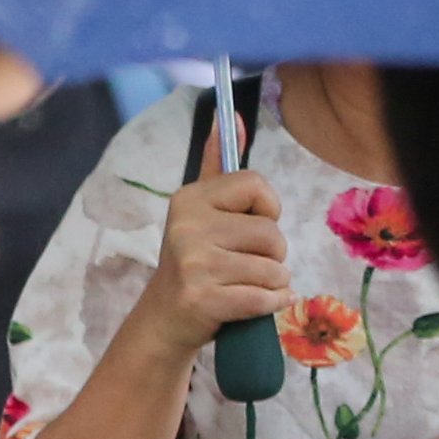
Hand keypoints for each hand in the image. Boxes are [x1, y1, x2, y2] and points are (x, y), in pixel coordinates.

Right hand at [136, 165, 291, 352]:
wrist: (164, 320)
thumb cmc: (194, 263)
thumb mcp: (202, 211)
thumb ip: (218, 165)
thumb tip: (234, 118)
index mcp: (189, 199)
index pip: (257, 185)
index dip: (266, 210)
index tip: (244, 227)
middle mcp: (187, 226)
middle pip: (272, 233)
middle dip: (271, 255)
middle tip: (240, 265)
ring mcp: (193, 264)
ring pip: (275, 269)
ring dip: (271, 283)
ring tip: (242, 285)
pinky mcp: (203, 298)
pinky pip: (267, 298)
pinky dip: (270, 305)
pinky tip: (249, 305)